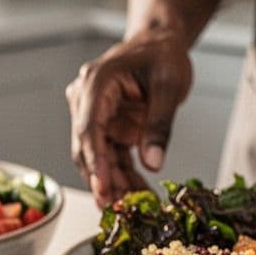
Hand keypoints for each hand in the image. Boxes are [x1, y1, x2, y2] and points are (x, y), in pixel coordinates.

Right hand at [67, 30, 192, 207]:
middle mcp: (86, 101)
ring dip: (113, 183)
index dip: (94, 162)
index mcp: (96, 84)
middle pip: (87, 149)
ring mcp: (95, 116)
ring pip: (98, 158)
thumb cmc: (163, 55)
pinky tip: (136, 196)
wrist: (160, 44)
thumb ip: (160, 125)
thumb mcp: (169, 86)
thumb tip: (152, 164)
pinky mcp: (107, 128)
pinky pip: (111, 157)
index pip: (89, 129)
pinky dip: (123, 177)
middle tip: (118, 210)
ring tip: (133, 209)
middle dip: (103, 180)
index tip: (103, 188)